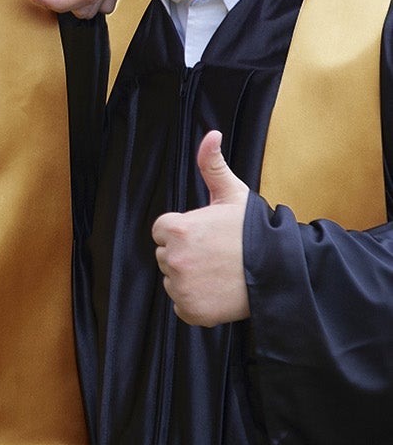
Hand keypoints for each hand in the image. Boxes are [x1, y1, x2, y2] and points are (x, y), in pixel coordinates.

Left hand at [151, 131, 250, 325]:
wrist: (282, 271)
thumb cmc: (255, 231)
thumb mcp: (233, 194)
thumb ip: (212, 165)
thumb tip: (211, 134)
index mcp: (176, 229)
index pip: (163, 231)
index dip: (185, 232)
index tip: (208, 235)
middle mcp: (173, 259)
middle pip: (166, 256)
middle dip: (186, 254)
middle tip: (217, 254)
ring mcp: (181, 287)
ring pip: (173, 280)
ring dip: (190, 278)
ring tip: (220, 272)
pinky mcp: (191, 310)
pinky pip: (182, 304)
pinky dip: (197, 302)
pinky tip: (218, 291)